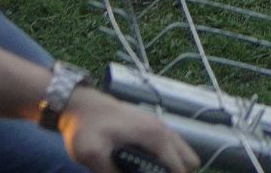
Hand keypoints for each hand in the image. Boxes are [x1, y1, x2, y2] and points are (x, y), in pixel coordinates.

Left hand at [58, 90, 197, 172]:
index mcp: (154, 136)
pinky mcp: (152, 127)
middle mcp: (162, 130)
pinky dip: (167, 159)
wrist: (81, 105)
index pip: (179, 167)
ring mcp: (159, 126)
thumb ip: (111, 172)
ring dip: (172, 167)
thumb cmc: (86, 128)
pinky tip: (147, 164)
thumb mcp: (93, 155)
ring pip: (183, 153)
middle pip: (189, 161)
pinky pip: (172, 147)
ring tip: (151, 172)